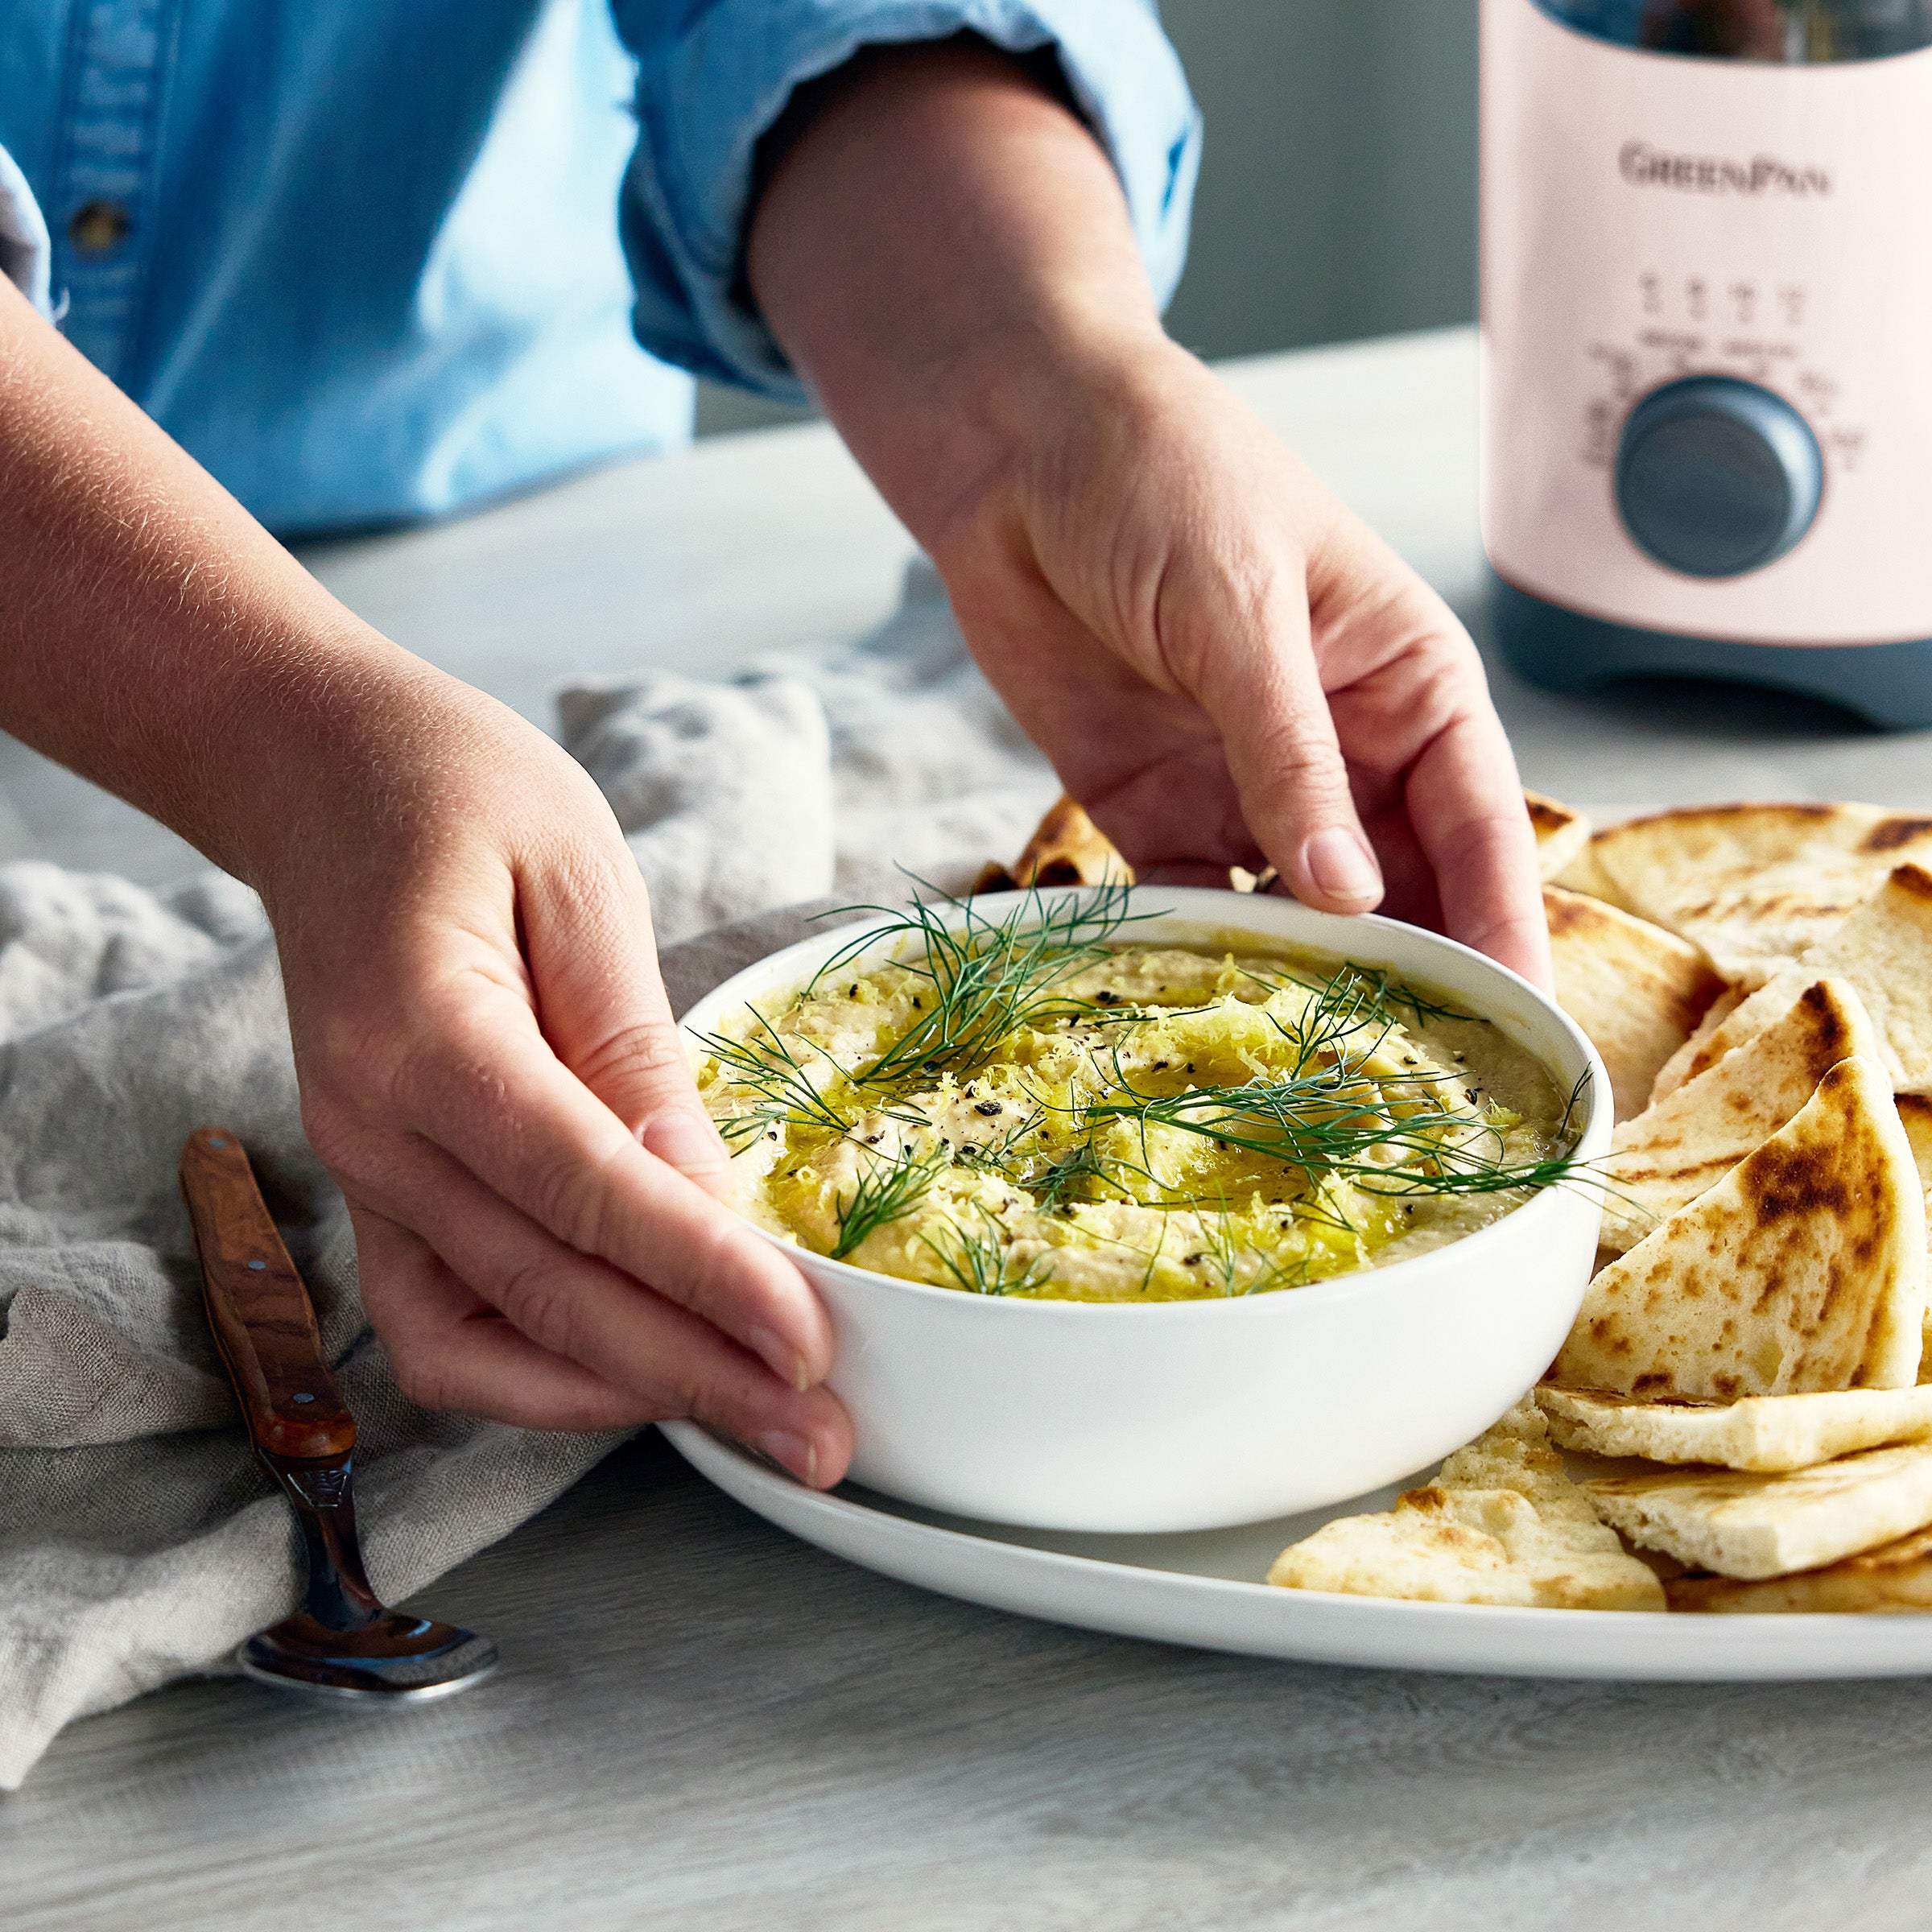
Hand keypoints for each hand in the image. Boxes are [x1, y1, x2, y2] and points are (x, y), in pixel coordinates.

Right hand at [255, 667, 852, 1480]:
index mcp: (422, 1037)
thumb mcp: (582, 882)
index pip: (584, 1193)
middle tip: (824, 1440)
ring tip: (755, 1419)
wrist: (322, 774)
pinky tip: (641, 1372)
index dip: (703, 1279)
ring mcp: (359, 1174)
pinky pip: (442, 1325)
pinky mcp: (378, 1190)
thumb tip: (705, 1197)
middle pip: (544, 1297)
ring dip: (622, 1395)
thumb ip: (633, 1049)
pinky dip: (536, 1372)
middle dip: (694, 1379)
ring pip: (484, 1343)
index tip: (811, 1344)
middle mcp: (370, 1132)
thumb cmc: (460, 794)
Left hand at [748, 38, 1548, 986]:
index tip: (1524, 1020)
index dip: (1503, 924)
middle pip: (1399, 888)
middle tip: (1417, 1085)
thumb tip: (1347, 892)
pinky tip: (1206, 1011)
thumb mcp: (1240, 611)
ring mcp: (1248, 787)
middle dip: (1412, 977)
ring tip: (1314, 1073)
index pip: (1479, 823)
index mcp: (1406, 683)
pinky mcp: (1156, 810)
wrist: (1014, 452)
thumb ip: (1288, 754)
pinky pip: (1196, 903)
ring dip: (1306, 980)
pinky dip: (1202, 953)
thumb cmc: (1161, 479)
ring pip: (1300, 912)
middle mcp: (1342, 749)